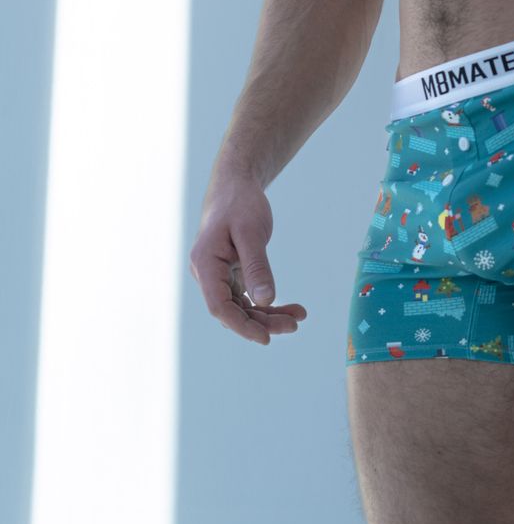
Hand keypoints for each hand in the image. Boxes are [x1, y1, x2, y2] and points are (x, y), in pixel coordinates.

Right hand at [189, 177, 307, 344]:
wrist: (236, 185)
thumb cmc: (241, 203)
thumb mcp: (251, 232)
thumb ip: (257, 266)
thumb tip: (265, 301)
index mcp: (204, 264)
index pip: (219, 306)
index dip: (242, 326)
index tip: (266, 338)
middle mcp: (206, 274)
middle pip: (232, 310)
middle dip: (262, 322)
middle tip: (295, 325)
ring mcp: (217, 276)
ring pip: (241, 306)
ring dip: (268, 315)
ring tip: (298, 317)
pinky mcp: (230, 273)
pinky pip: (246, 296)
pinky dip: (267, 303)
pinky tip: (290, 308)